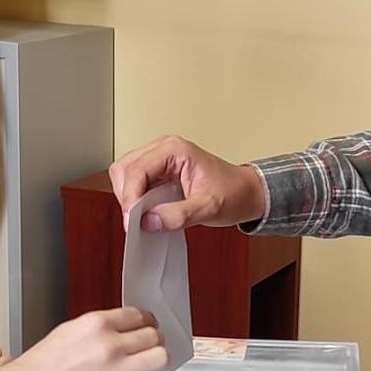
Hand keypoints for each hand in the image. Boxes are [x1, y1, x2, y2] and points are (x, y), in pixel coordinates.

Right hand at [0, 307, 164, 370]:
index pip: (139, 315)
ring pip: (160, 358)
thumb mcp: (69, 332)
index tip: (147, 327)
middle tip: (147, 348)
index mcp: (96, 324)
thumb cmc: (40, 367)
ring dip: (155, 362)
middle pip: (154, 336)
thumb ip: (98, 330)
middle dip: (152, 342)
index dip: (146, 322)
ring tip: (146, 367)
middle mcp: (109, 345)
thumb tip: (121, 331)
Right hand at [108, 134, 266, 231]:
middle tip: (135, 222)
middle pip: (125, 169)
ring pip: (125, 174)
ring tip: (140, 217)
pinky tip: (145, 212)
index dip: (130, 197)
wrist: (246, 193)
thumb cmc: (233, 193)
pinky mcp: (158, 171)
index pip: (137, 170)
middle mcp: (163, 149)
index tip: (132, 221)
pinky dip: (133, 198)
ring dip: (127, 197)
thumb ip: (178, 215)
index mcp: (175, 149)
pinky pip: (134, 181)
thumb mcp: (209, 208)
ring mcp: (159, 159)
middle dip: (126, 196)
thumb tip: (148, 222)